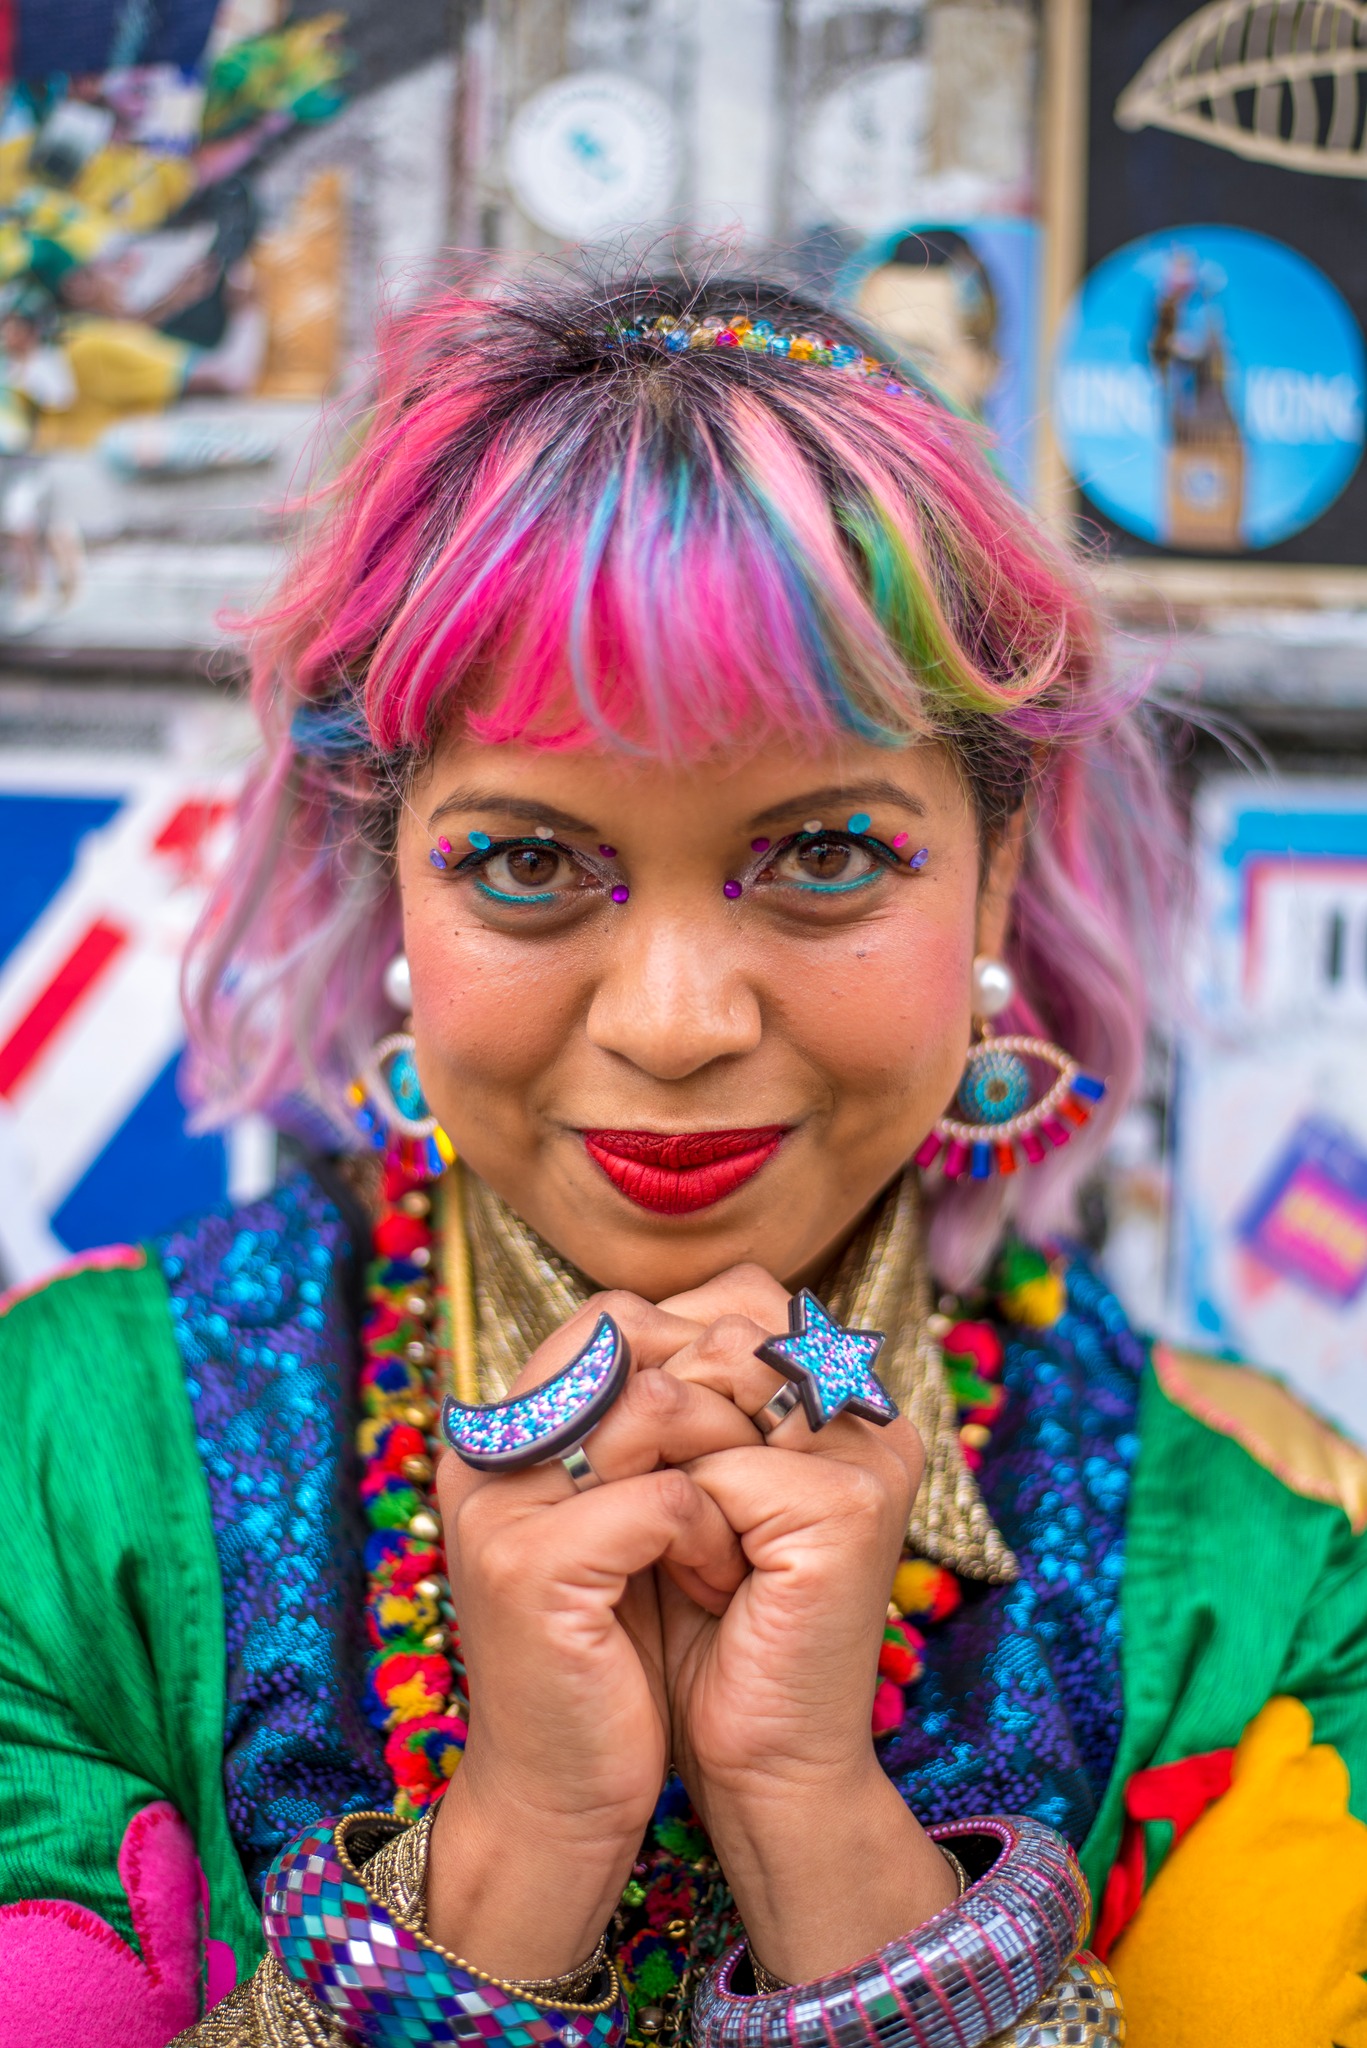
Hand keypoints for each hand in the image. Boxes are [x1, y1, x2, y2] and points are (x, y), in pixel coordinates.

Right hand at [427, 1292, 752, 1976]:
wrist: (564, 1794)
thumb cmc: (616, 1650)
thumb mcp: (636, 1516)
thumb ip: (657, 1428)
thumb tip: (750, 1328)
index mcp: (509, 1427)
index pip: (613, 1314)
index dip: (706, 1349)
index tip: (761, 1418)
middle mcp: (489, 1447)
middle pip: (627, 1337)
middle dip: (722, 1393)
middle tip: (766, 1462)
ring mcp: (499, 1503)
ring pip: (654, 1404)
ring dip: (724, 1467)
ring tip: (739, 1533)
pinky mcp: (531, 1567)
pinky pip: (662, 1497)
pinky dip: (710, 1536)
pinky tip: (717, 1581)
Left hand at [653, 1267, 957, 1979]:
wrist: (755, 1759)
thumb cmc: (703, 1625)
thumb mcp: (678, 1481)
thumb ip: (670, 1391)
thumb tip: (607, 1315)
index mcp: (838, 1389)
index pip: (734, 1297)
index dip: (655, 1358)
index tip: (623, 1447)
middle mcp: (865, 1406)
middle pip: (716, 1332)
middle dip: (646, 1412)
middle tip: (646, 1506)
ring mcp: (866, 1451)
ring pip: (703, 1390)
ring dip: (656, 1470)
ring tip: (676, 1545)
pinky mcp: (849, 1506)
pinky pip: (714, 1468)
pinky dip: (680, 1529)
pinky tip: (709, 1588)